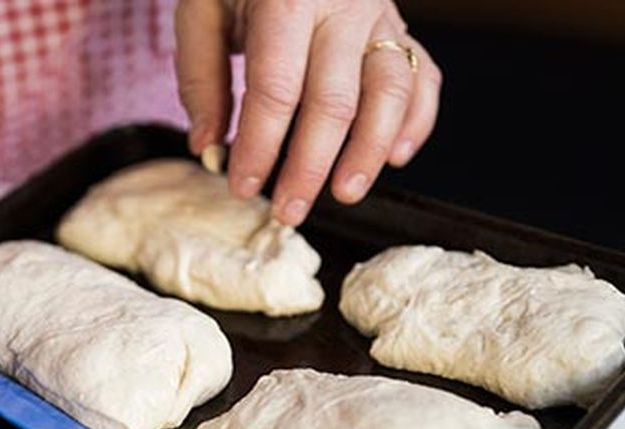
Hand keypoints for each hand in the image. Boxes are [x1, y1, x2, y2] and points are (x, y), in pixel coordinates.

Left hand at [175, 0, 441, 224]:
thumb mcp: (203, 9)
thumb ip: (201, 77)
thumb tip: (207, 146)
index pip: (277, 87)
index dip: (260, 145)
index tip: (242, 186)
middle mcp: (344, 5)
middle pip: (335, 100)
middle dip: (310, 166)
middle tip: (288, 211)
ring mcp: (381, 15)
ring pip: (390, 92)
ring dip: (369, 152)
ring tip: (344, 193)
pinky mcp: (402, 27)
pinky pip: (423, 77)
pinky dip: (415, 122)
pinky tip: (394, 158)